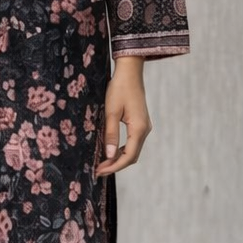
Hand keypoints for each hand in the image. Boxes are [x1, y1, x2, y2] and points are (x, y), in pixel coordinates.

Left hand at [95, 58, 150, 174]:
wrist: (130, 72)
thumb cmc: (119, 89)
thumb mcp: (111, 112)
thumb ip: (111, 135)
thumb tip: (109, 156)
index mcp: (139, 128)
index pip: (128, 157)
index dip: (114, 166)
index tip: (99, 171)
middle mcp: (145, 130)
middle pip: (132, 156)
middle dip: (115, 165)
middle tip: (98, 170)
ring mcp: (144, 126)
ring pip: (133, 150)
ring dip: (118, 158)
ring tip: (102, 163)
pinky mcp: (141, 123)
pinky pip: (133, 142)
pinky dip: (122, 150)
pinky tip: (110, 151)